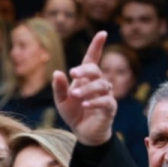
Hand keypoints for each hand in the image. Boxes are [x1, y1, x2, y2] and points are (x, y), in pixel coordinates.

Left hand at [52, 31, 115, 145]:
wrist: (83, 133)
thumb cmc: (73, 114)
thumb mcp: (61, 101)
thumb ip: (59, 87)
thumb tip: (57, 72)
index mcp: (86, 79)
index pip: (92, 59)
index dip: (97, 46)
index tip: (102, 33)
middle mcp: (98, 84)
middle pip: (95, 71)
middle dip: (85, 70)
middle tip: (73, 73)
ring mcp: (106, 95)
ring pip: (101, 86)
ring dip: (86, 89)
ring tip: (74, 96)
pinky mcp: (110, 108)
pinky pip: (106, 102)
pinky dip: (95, 102)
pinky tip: (85, 105)